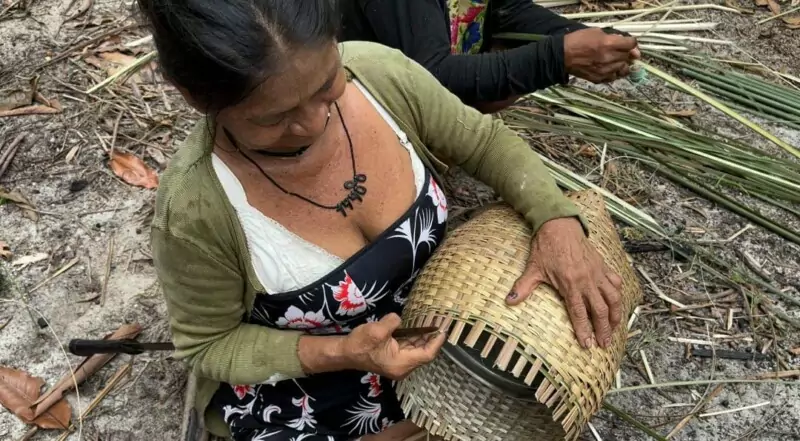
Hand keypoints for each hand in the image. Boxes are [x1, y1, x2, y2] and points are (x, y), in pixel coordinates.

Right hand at [341, 314, 446, 379]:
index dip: (436, 342)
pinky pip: (410, 351)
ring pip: (417, 352)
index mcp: (401, 363)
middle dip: (431, 339)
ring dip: (423, 339)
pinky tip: (418, 329)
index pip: (427, 354)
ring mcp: (398, 365)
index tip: (443, 329)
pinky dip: (415, 341)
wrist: (345, 353)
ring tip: (431, 325)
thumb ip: (394, 322)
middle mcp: (403, 368)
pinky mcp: (394, 360)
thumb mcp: (377, 330)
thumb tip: (400, 319)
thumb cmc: (360, 344)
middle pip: (424, 354)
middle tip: (439, 324)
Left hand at [505, 217, 622, 348]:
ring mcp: (597, 272)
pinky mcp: (602, 265)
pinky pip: (615, 281)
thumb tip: (509, 301)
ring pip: (613, 298)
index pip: (579, 313)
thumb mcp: (532, 268)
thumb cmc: (545, 246)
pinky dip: (619, 293)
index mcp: (569, 283)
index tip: (588, 345)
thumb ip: (522, 287)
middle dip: (603, 329)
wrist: (559, 224)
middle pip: (600, 310)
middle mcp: (586, 280)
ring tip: (615, 328)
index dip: (584, 330)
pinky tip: (618, 303)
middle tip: (604, 343)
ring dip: (616, 315)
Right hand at [563, 28, 640, 83]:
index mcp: (609, 44)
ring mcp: (605, 70)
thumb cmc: (578, 40)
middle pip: (628, 57)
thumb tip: (627, 45)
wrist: (562, 56)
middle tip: (617, 51)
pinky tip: (607, 68)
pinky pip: (613, 77)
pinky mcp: (599, 79)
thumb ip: (613, 37)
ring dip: (621, 64)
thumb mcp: (596, 32)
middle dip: (625, 53)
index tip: (627, 43)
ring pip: (624, 69)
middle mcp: (610, 58)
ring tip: (613, 61)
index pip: (631, 44)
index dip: (631, 43)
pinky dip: (613, 73)